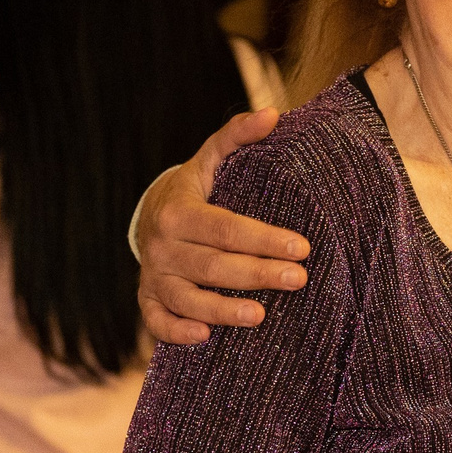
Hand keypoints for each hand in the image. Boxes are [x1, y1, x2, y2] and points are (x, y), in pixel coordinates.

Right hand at [138, 109, 313, 345]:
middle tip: (298, 279)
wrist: (150, 215)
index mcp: (178, 211)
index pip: (227, 228)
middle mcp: (162, 246)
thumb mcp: (212, 159)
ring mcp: (153, 275)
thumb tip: (272, 115)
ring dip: (222, 310)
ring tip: (261, 316)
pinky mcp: (148, 300)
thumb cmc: (195, 190)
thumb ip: (239, 136)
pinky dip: (176, 332)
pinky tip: (205, 337)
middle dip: (257, 274)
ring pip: (186, 298)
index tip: (303, 247)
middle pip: (213, 265)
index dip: (264, 239)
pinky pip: (157, 322)